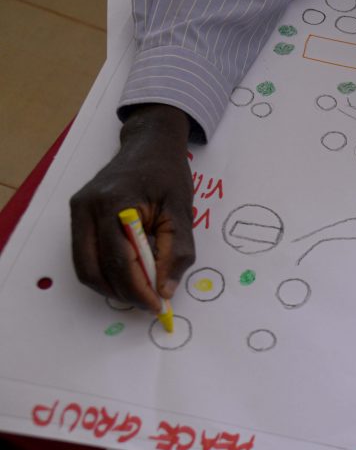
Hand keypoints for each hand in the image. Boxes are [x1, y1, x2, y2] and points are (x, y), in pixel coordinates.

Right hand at [70, 104, 194, 312]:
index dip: (138, 289)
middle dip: (124, 293)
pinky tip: (128, 275)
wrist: (149, 145)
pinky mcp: (77, 215)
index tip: (158, 305)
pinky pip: (84, 255)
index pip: (121, 260)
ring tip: (141, 291)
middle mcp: (88, 208)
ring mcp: (78, 211)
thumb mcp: (183, 210)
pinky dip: (104, 272)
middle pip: (95, 269)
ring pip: (84, 267)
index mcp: (115, 203)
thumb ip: (177, 251)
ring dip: (111, 287)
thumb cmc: (168, 174)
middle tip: (150, 303)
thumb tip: (166, 290)